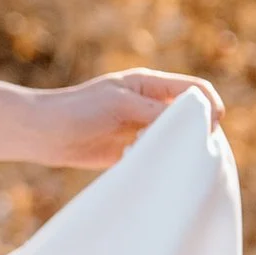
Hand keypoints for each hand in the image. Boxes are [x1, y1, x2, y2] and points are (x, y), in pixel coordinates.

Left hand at [37, 67, 223, 170]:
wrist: (42, 133)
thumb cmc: (78, 109)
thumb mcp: (120, 104)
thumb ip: (155, 111)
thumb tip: (191, 122)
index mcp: (150, 85)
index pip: (196, 90)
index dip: (210, 105)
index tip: (212, 125)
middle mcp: (150, 105)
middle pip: (190, 116)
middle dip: (198, 131)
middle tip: (194, 149)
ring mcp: (141, 128)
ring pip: (176, 139)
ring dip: (179, 149)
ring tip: (174, 160)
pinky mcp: (131, 150)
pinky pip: (157, 156)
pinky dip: (161, 163)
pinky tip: (156, 169)